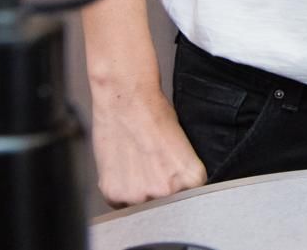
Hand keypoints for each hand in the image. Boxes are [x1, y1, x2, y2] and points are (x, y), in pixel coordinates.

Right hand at [88, 80, 206, 206]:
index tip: (172, 175)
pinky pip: (120, 202)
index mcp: (192, 178)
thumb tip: (179, 190)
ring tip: (136, 163)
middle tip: (151, 167)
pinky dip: (120, 189)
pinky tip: (123, 166)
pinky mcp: (114, 195)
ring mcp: (139, 196)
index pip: (191, 196)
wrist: (126, 101)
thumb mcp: (184, 145)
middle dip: (159, 190)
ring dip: (138, 191)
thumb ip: (183, 173)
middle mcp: (167, 191)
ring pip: (141, 205)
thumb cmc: (156, 115)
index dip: (179, 184)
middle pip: (166, 203)